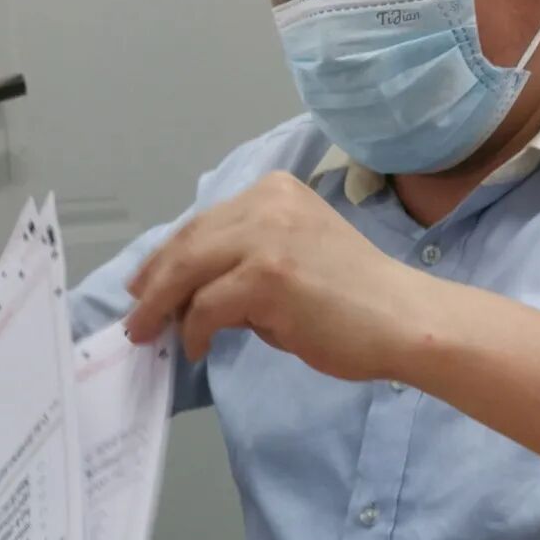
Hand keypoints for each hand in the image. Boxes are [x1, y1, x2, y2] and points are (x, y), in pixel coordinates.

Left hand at [125, 172, 419, 380]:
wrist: (403, 320)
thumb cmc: (355, 301)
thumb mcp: (294, 259)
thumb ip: (246, 264)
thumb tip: (193, 296)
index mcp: (274, 191)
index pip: (203, 223)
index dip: (166, 257)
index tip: (145, 285)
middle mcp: (267, 203)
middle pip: (186, 242)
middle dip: (152, 283)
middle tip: (135, 316)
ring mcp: (267, 237)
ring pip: (186, 271)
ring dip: (160, 308)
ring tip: (149, 335)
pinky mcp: (266, 276)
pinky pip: (206, 306)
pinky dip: (194, 331)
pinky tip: (198, 348)